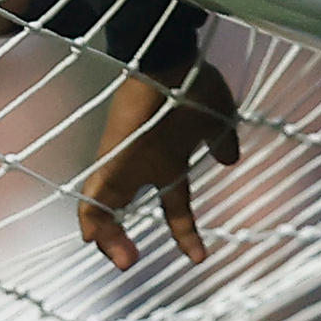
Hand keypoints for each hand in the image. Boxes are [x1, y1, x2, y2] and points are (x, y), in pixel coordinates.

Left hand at [78, 61, 242, 271]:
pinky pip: (93, 192)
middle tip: (130, 262)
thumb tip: (231, 160)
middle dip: (120, 243)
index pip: (176, 207)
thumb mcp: (218, 120)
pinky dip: (91, 216)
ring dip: (106, 237)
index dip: (185, 234)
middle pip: (121, 213)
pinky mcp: (110, 157)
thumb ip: (221, 142)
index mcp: (168, 164)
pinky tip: (90, 234)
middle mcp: (142, 169)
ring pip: (101, 208)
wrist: (173, 58)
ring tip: (121, 259)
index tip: (199, 257)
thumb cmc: (193, 84)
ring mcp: (123, 163)